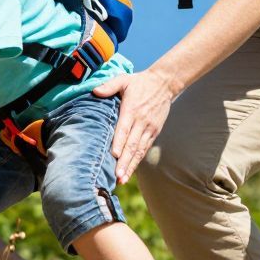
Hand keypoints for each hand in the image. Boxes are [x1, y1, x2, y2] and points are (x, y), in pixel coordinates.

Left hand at [92, 67, 177, 182]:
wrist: (164, 83)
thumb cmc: (140, 82)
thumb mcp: (124, 79)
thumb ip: (109, 86)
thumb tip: (94, 91)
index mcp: (132, 109)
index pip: (124, 129)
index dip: (119, 143)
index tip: (113, 156)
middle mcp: (142, 121)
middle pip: (132, 145)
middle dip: (124, 162)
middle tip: (117, 177)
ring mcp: (149, 128)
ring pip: (139, 150)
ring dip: (131, 165)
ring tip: (123, 179)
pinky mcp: (154, 131)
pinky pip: (145, 148)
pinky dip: (137, 160)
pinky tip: (130, 170)